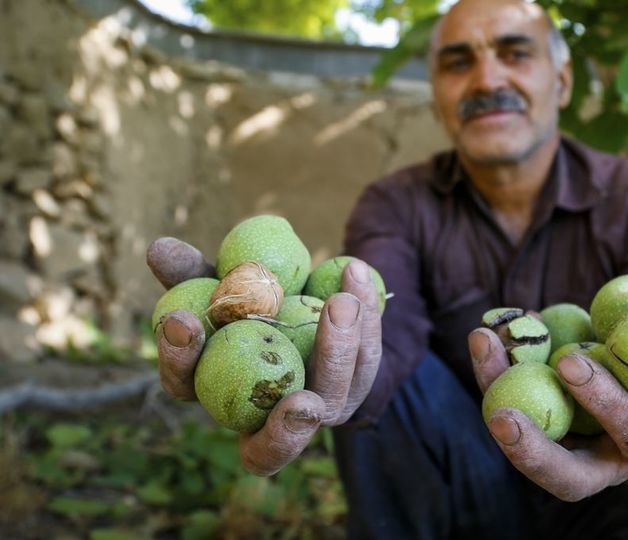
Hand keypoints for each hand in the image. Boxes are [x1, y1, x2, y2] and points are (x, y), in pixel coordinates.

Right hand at [147, 237, 381, 474]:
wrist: (311, 302)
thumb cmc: (252, 299)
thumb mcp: (221, 281)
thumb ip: (192, 271)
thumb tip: (159, 246)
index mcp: (212, 391)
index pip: (186, 390)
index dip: (179, 364)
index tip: (185, 321)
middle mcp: (264, 418)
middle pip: (274, 439)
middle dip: (290, 421)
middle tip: (303, 402)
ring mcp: (316, 410)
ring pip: (333, 397)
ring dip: (338, 352)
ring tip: (340, 302)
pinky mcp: (356, 386)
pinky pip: (366, 357)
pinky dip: (366, 315)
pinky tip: (355, 273)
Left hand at [468, 328, 627, 501]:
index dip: (605, 403)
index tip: (573, 363)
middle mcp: (602, 464)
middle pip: (566, 477)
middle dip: (534, 452)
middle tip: (502, 416)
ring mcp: (562, 453)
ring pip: (524, 443)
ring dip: (497, 396)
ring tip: (485, 344)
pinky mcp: (531, 431)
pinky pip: (507, 406)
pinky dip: (493, 373)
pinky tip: (485, 336)